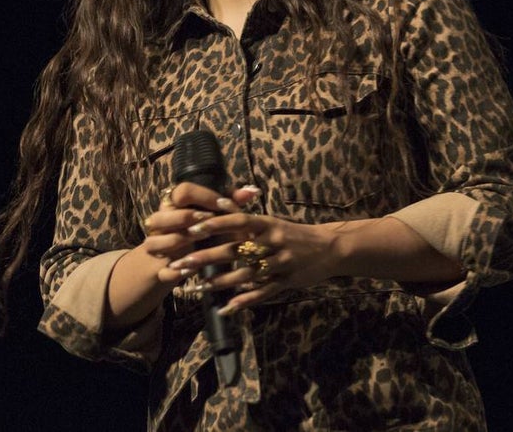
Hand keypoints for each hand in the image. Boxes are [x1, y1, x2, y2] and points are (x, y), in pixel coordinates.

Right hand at [140, 181, 260, 288]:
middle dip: (185, 217)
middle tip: (207, 221)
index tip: (223, 204)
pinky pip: (161, 271)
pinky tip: (191, 271)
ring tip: (197, 240)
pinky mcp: (157, 271)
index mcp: (173, 207)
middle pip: (161, 215)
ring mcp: (154, 247)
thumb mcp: (214, 219)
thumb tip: (252, 191)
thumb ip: (230, 204)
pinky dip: (174, 272)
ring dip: (177, 240)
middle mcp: (159, 225)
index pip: (182, 191)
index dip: (202, 196)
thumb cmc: (198, 236)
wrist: (169, 267)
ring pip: (153, 242)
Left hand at [163, 211, 342, 314]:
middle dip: (207, 257)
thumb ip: (247, 218)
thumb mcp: (272, 222)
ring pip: (246, 274)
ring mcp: (281, 263)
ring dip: (220, 282)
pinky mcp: (287, 282)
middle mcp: (273, 242)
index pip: (238, 221)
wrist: (330, 248)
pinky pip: (263, 293)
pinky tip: (226, 308)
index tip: (192, 229)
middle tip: (182, 263)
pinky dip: (245, 301)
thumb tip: (217, 205)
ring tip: (197, 288)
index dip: (216, 224)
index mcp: (268, 224)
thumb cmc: (294, 234)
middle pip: (236, 250)